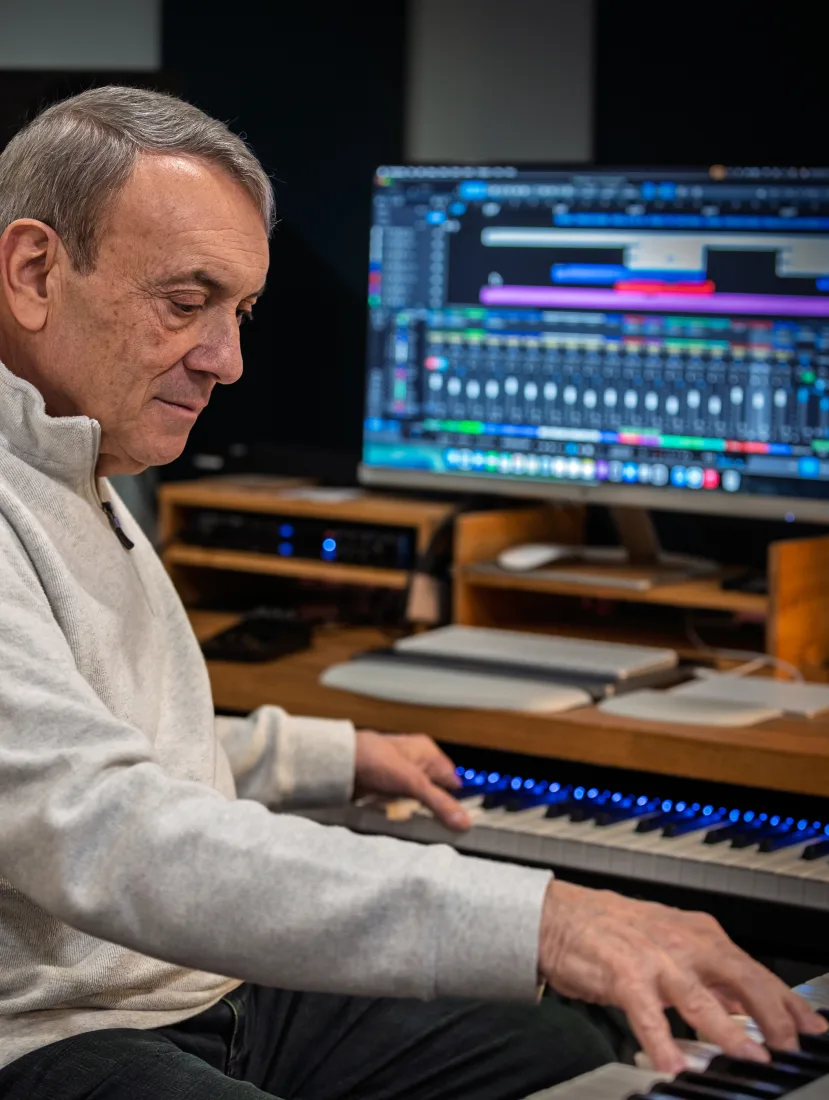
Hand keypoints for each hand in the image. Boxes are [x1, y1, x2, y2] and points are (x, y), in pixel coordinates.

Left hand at [354, 731, 469, 830]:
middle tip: (437, 827)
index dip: (457, 801)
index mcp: (429, 753)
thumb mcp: (413, 783)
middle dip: (434, 809)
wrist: (341, 763)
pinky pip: (400, 804)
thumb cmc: (377, 760)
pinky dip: (400, 813)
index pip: (453, 781)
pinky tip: (399, 819)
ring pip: (417, 800)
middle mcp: (417, 762)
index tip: (460, 824)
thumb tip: (464, 822)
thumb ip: (439, 803)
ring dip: (416, 813)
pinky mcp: (385, 787)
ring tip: (416, 824)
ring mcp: (400, 775)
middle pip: (435, 792)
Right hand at [538, 879, 826, 1073]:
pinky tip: (670, 1064)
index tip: (815, 1030)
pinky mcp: (622, 974)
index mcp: (700, 934)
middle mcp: (683, 942)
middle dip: (773, 1015)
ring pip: (699, 998)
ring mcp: (654, 958)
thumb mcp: (673, 943)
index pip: (756, 970)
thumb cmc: (615, 932)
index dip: (789, 1003)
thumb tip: (752, 1008)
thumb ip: (712, 975)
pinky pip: (645, 1013)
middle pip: (741, 977)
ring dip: (728, 1031)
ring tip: (749, 1057)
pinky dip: (660, 1040)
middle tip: (792, 1046)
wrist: (559, 915)